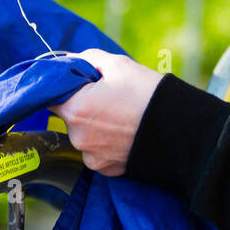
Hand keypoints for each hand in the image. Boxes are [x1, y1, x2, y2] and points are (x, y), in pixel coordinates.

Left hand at [51, 47, 164, 176]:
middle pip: (68, 115)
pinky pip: (97, 151)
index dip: (61, 86)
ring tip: (121, 115)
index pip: (49, 96)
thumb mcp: (117, 64)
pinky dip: (106, 142)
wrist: (180, 130)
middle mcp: (78, 137)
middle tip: (108, 95)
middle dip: (82, 104)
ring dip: (94, 125)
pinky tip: (125, 132)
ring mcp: (92, 156)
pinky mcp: (106, 170)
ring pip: (83, 134)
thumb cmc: (147, 93)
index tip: (76, 81)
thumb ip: (87, 59)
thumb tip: (71, 61)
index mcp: (75, 109)